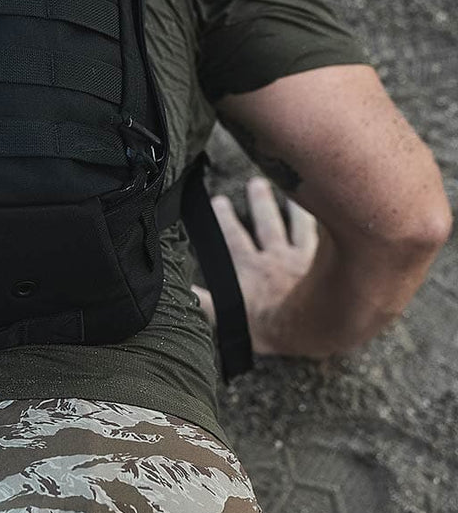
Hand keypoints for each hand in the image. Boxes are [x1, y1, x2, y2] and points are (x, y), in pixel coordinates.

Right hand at [194, 177, 318, 356]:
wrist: (316, 326)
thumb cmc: (273, 328)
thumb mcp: (231, 318)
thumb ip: (204, 302)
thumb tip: (181, 290)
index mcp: (251, 269)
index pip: (234, 238)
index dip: (225, 219)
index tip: (219, 200)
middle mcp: (276, 258)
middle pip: (266, 224)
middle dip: (259, 203)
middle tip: (255, 184)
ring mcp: (303, 259)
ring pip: (297, 227)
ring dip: (293, 210)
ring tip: (297, 196)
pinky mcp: (328, 265)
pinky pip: (325, 238)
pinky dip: (324, 226)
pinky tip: (332, 214)